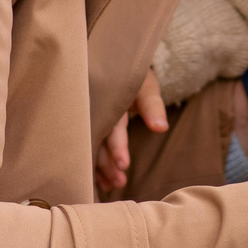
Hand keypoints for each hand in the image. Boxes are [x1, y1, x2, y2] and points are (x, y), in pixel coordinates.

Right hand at [94, 70, 166, 194]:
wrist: (114, 61)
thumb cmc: (133, 74)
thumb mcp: (145, 86)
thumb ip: (152, 105)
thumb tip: (160, 128)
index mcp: (106, 97)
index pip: (111, 126)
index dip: (116, 147)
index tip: (124, 166)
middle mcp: (93, 108)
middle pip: (97, 140)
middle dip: (107, 163)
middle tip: (119, 182)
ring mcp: (88, 116)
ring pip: (90, 145)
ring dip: (100, 167)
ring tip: (112, 185)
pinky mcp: (87, 123)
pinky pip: (88, 145)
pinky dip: (94, 163)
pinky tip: (100, 180)